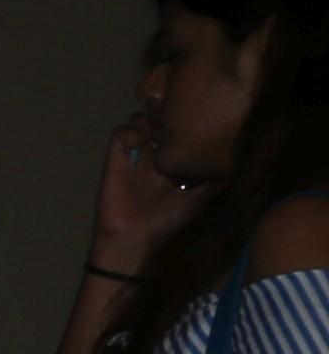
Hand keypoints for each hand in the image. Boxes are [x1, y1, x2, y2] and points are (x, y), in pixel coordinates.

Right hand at [91, 112, 207, 277]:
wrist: (136, 238)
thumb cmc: (166, 221)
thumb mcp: (199, 199)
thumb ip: (213, 182)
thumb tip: (236, 165)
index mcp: (171, 161)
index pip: (177, 132)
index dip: (186, 122)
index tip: (200, 118)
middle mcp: (153, 154)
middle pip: (159, 120)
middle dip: (169, 115)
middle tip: (181, 118)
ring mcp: (134, 155)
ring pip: (139, 120)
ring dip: (150, 120)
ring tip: (162, 130)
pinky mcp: (116, 159)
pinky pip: (121, 134)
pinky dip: (131, 130)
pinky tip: (144, 142)